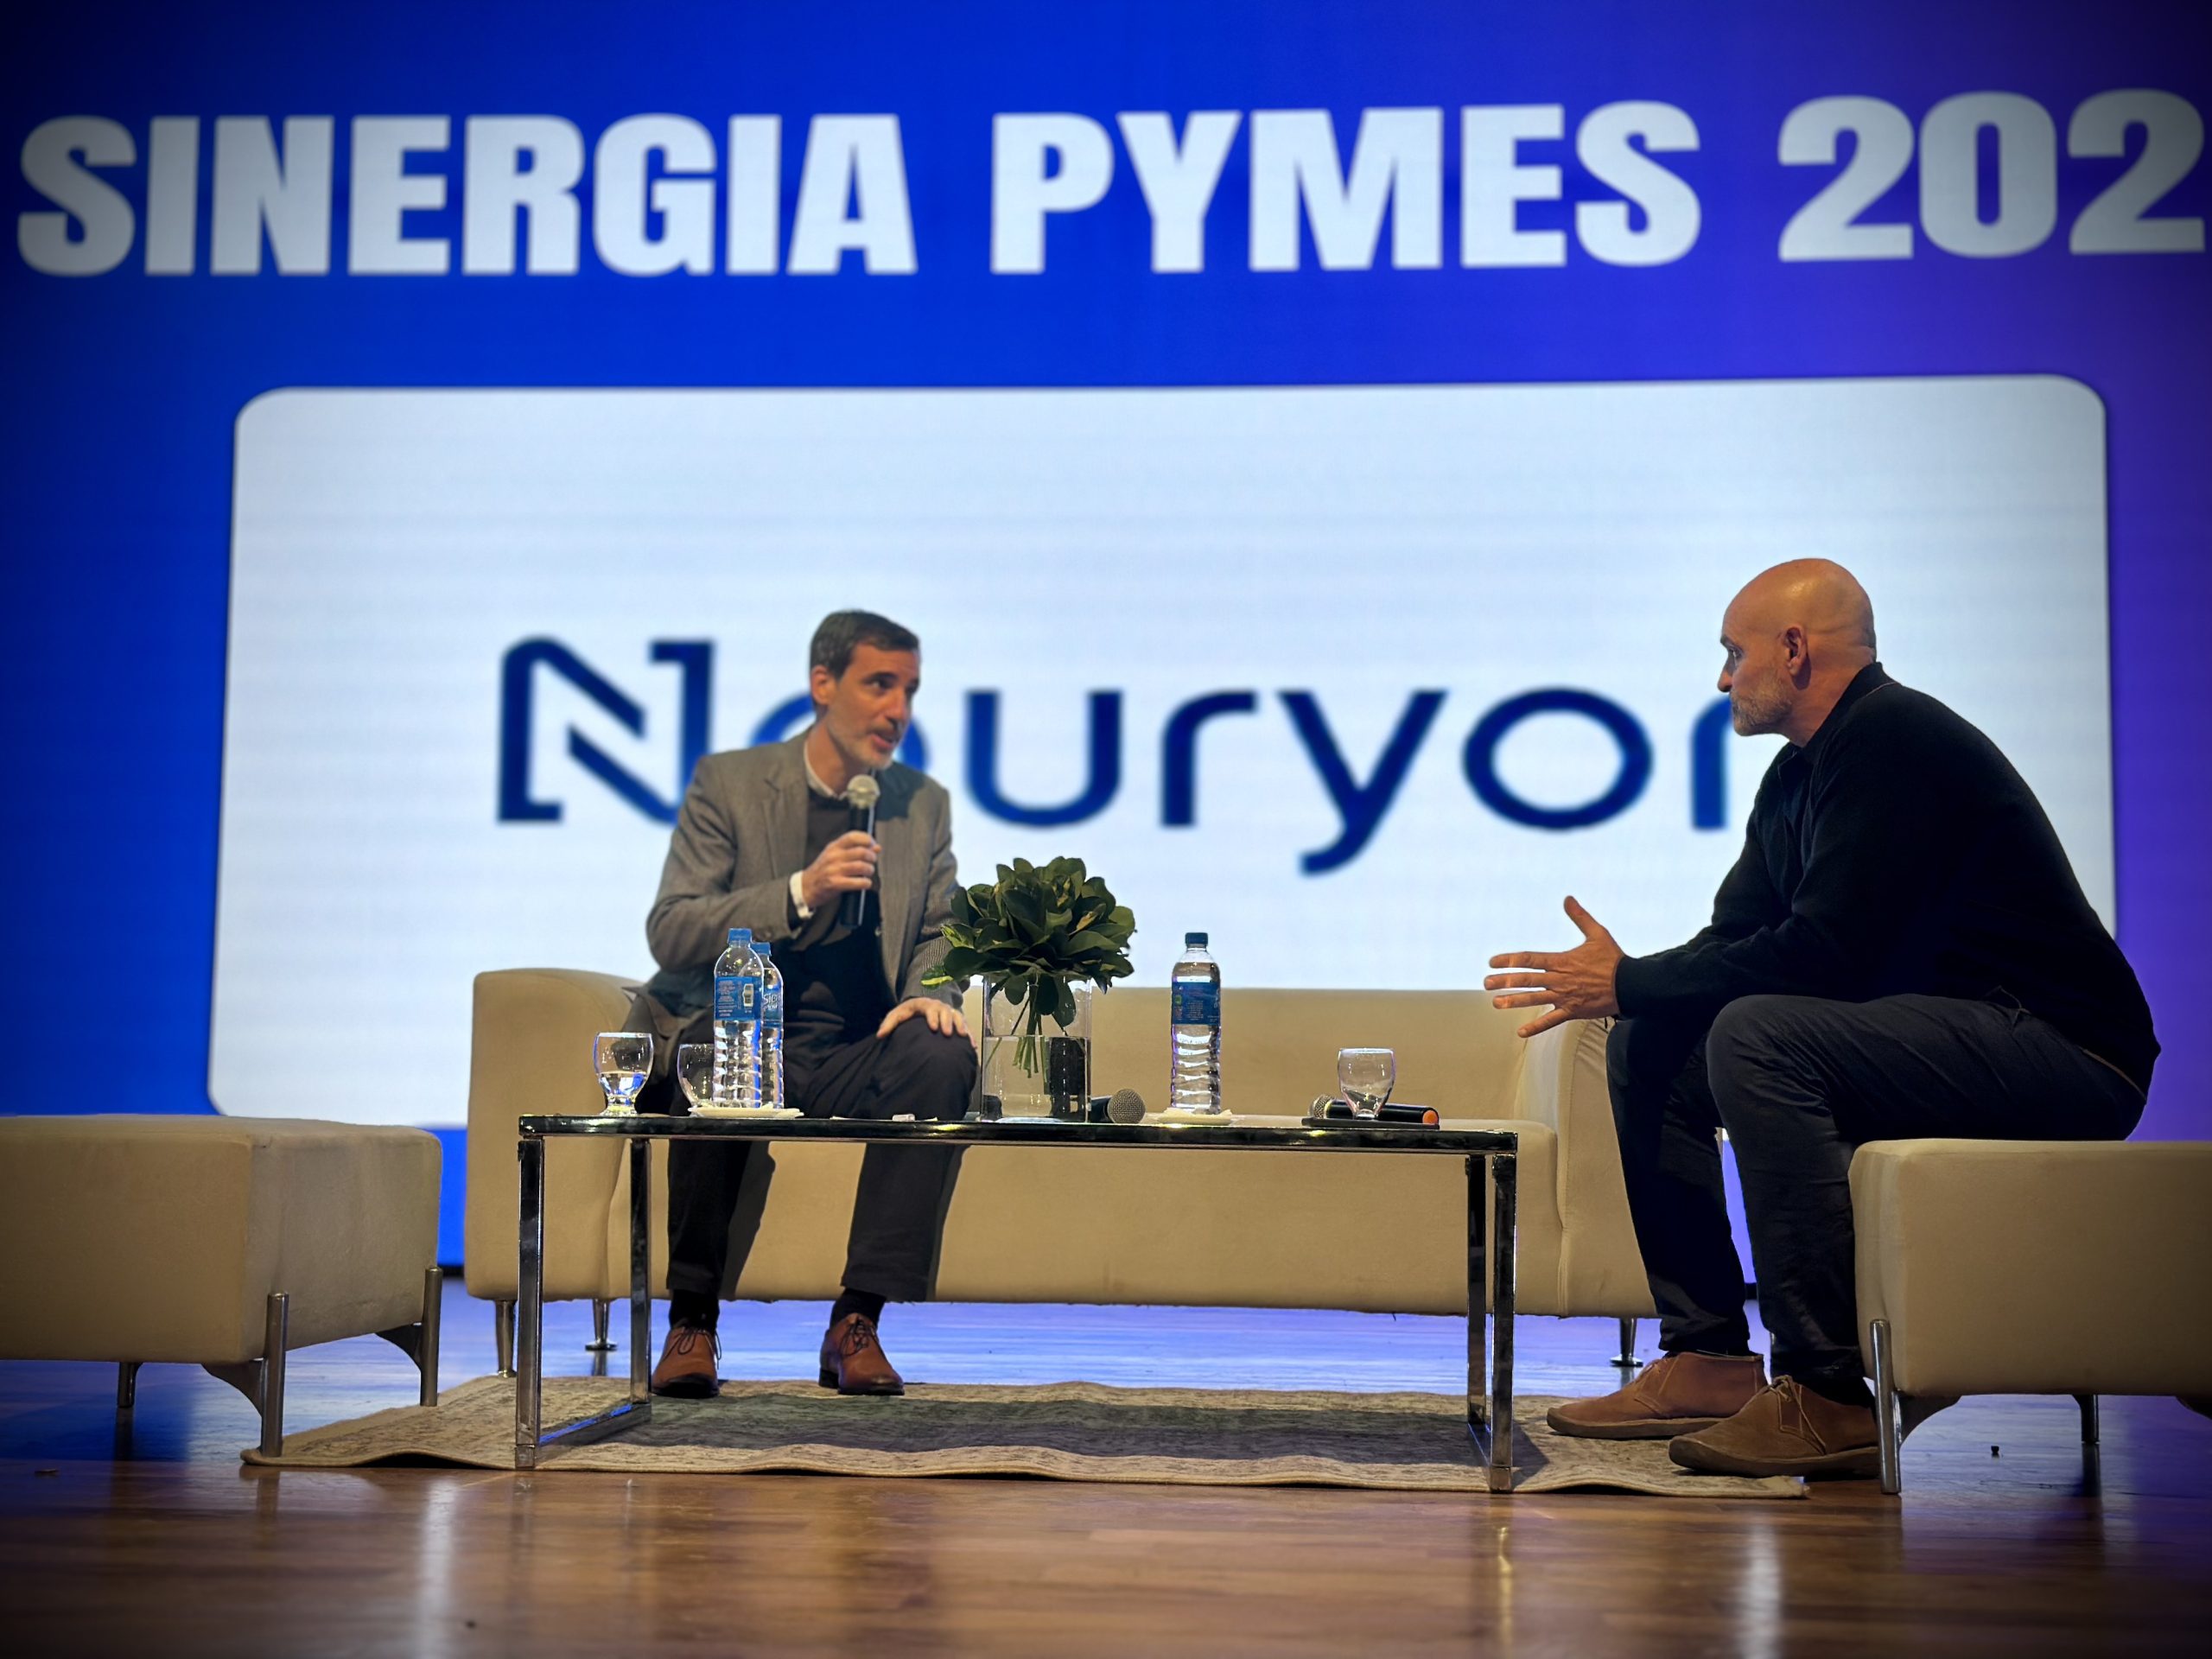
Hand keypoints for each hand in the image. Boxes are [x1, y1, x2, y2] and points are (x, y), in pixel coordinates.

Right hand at [800, 830, 878, 912]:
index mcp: (834, 847)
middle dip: (871, 857)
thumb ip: (855, 850)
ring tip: (868, 872)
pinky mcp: (834, 883)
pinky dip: (865, 883)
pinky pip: (856, 882)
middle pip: (861, 852)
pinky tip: (865, 883)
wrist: (806, 886)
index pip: (853, 836)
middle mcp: (833, 856)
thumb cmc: (823, 870)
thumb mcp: (836, 855)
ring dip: (869, 870)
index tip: (873, 845)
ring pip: (860, 866)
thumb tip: (876, 847)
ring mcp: (833, 870)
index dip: (867, 839)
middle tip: (872, 860)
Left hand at [876, 997, 969, 1039]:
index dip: (933, 1017)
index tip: (933, 1028)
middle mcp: (939, 1007)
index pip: (930, 1008)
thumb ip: (888, 1024)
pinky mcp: (956, 1021)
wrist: (920, 1008)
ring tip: (963, 1037)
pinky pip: (965, 1026)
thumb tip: (879, 1035)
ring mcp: (949, 1013)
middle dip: (947, 1022)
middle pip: (946, 1011)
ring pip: (958, 1017)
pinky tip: (972, 1046)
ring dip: (961, 1026)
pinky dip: (970, 1035)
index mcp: (925, 1004)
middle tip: (947, 1034)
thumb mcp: (896, 1015)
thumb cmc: (907, 1013)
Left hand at [1484, 896, 1623, 1038]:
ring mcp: (1565, 997)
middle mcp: (1559, 980)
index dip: (1509, 960)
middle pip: (1526, 980)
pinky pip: (1551, 1021)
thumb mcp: (1597, 934)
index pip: (1529, 959)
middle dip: (1504, 981)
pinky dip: (1536, 1027)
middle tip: (1486, 984)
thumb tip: (1567, 898)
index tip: (1492, 962)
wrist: (1631, 985)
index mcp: (1562, 961)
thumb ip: (1580, 917)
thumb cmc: (1613, 959)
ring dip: (1514, 1001)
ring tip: (1495, 1003)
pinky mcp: (1573, 1011)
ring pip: (1534, 1000)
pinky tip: (1521, 1032)